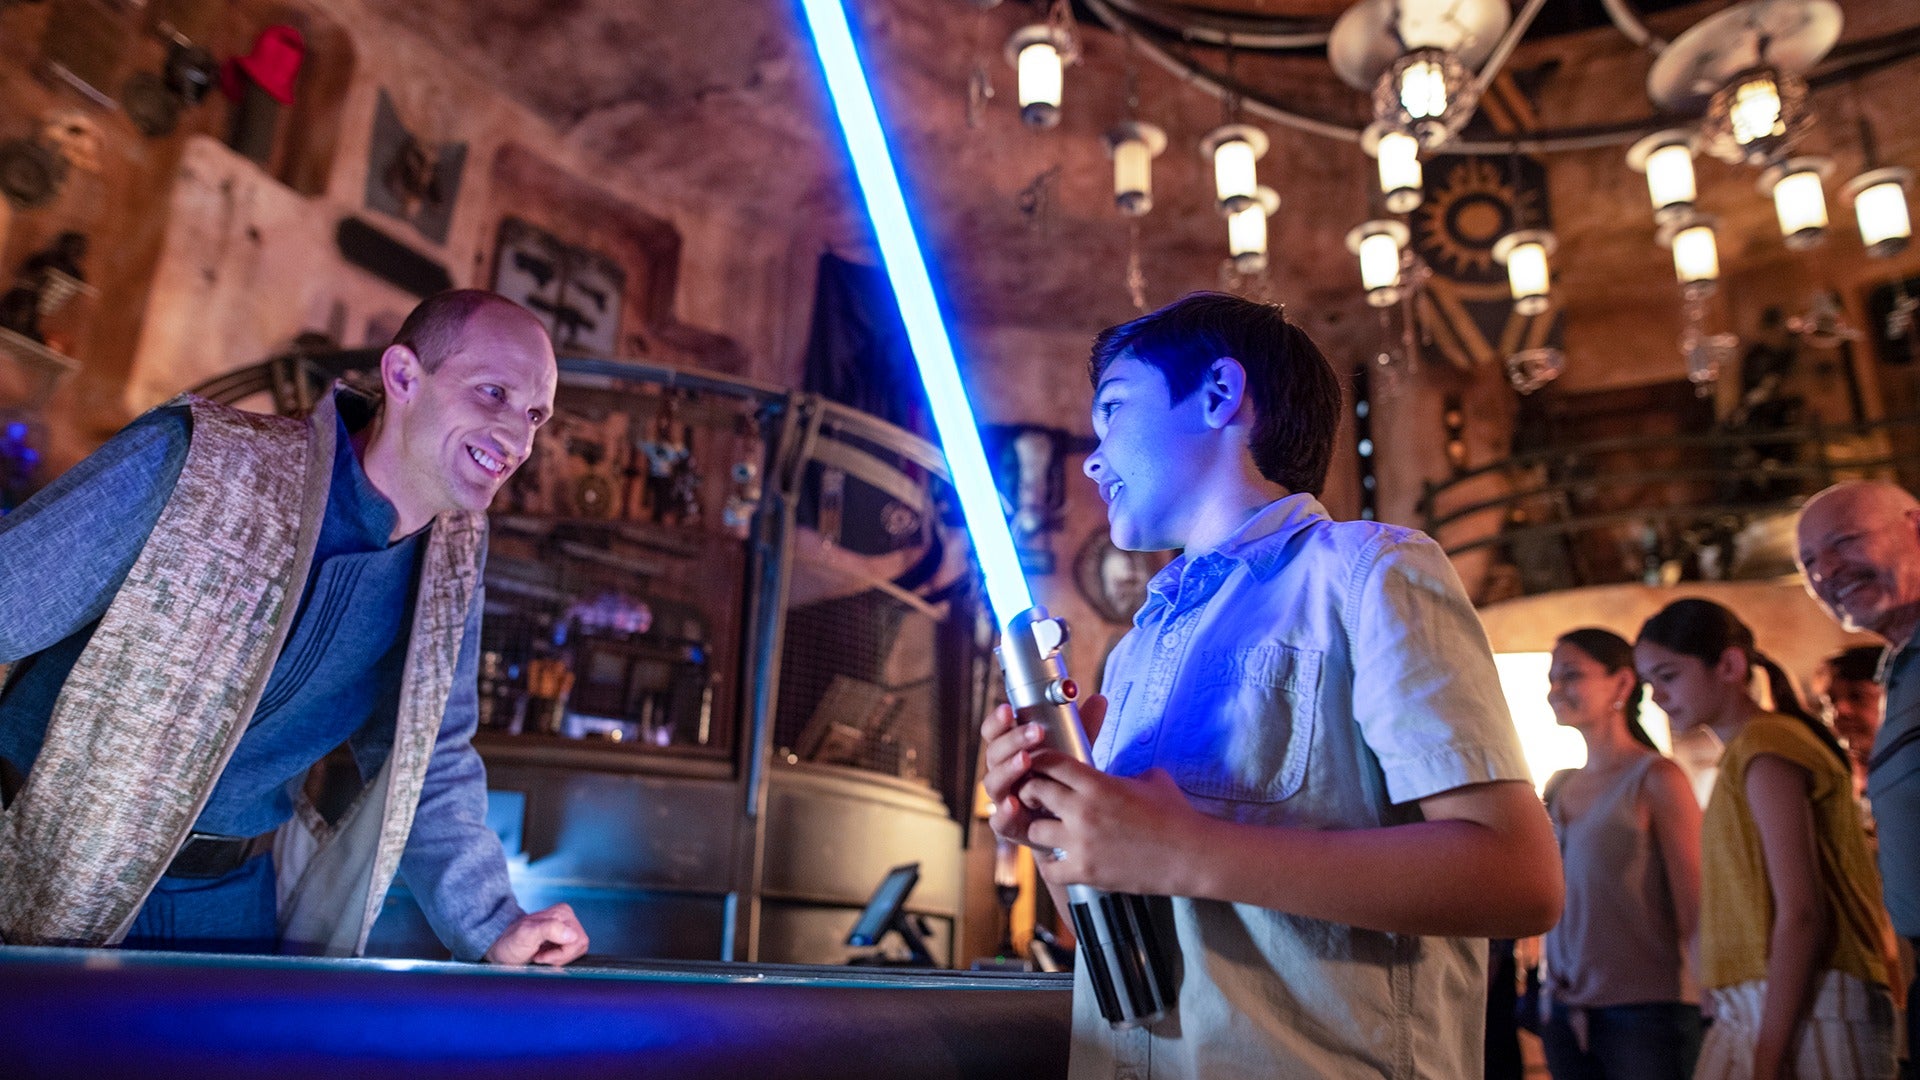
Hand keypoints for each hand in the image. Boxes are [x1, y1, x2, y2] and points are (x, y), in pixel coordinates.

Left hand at [484, 902, 588, 965]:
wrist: (502, 949)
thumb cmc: (511, 942)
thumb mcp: (526, 934)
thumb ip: (549, 929)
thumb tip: (572, 935)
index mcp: (562, 913)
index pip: (577, 940)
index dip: (560, 953)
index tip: (540, 954)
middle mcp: (567, 918)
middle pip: (580, 945)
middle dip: (560, 956)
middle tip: (540, 955)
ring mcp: (567, 929)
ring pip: (578, 951)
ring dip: (558, 959)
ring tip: (541, 955)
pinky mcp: (565, 940)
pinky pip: (573, 954)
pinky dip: (558, 960)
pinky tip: (545, 956)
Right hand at [981, 695, 1106, 847]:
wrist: (1070, 822)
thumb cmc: (1065, 781)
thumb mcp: (1074, 753)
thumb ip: (1083, 728)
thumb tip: (1099, 700)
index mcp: (1011, 752)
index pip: (995, 733)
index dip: (998, 721)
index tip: (1010, 709)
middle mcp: (1002, 774)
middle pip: (993, 754)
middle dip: (1012, 741)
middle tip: (1036, 732)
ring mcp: (1004, 799)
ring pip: (993, 783)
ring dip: (1008, 770)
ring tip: (1026, 760)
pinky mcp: (1009, 826)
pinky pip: (999, 820)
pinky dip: (1004, 812)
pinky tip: (1014, 803)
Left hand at [1022, 763, 1209, 896]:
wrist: (1191, 854)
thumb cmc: (1175, 814)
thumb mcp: (1151, 779)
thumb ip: (1124, 773)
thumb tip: (1117, 771)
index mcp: (1097, 784)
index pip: (1049, 761)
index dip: (1039, 762)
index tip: (1038, 768)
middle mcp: (1083, 811)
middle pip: (1033, 792)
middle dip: (1031, 793)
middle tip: (1037, 798)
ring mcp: (1081, 844)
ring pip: (1034, 831)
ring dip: (1040, 829)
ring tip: (1050, 831)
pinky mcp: (1086, 872)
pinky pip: (1049, 869)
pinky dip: (1051, 865)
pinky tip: (1060, 861)